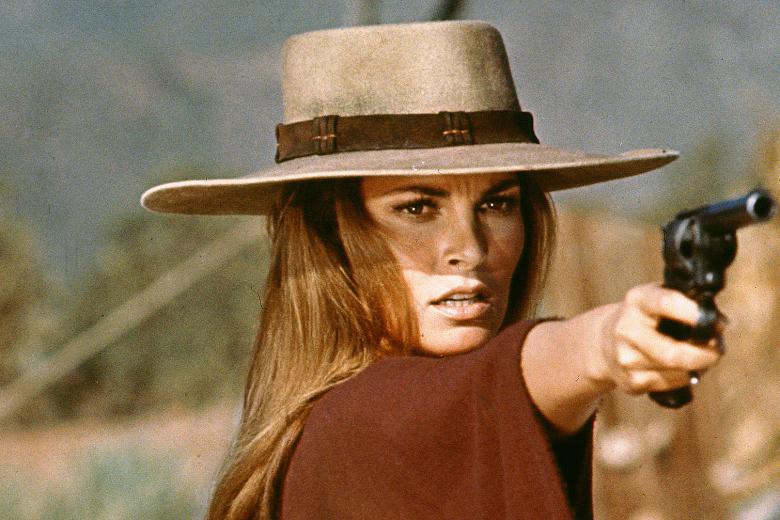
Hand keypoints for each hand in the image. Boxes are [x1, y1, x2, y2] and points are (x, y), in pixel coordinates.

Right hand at [590, 283, 722, 394]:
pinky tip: (682, 369)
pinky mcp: (631, 382)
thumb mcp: (658, 299)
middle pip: (673, 352)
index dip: (695, 314)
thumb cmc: (647, 317)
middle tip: (718, 350)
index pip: (666, 302)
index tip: (719, 324)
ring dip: (698, 367)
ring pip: (677, 372)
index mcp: (638, 300)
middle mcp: (626, 329)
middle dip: (705, 355)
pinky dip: (685, 378)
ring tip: (701, 357)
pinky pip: (671, 384)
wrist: (604, 341)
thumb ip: (687, 304)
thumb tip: (720, 324)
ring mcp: (626, 358)